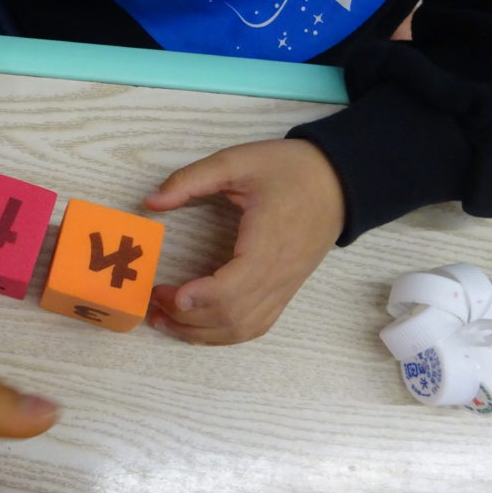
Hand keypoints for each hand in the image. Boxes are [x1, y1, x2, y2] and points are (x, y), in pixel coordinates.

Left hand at [144, 139, 344, 344]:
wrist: (341, 180)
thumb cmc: (289, 169)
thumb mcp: (237, 160)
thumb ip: (191, 180)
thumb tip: (150, 202)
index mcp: (267, 243)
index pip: (233, 288)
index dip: (198, 298)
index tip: (166, 293)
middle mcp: (278, 275)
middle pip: (232, 316)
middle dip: (187, 318)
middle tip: (152, 301)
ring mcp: (284, 287)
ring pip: (242, 328)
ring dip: (200, 332)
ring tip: (164, 319)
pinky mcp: (285, 291)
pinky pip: (255, 326)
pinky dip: (222, 332)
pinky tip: (196, 323)